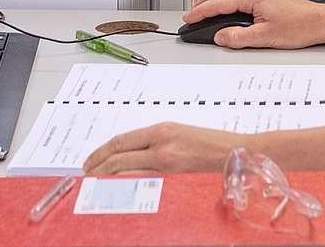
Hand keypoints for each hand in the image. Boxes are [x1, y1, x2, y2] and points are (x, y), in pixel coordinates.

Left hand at [84, 122, 245, 175]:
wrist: (238, 153)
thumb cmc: (212, 144)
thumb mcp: (180, 136)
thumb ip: (156, 143)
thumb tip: (130, 155)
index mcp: (162, 130)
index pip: (121, 141)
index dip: (100, 153)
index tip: (90, 161)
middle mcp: (162, 144)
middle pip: (118, 156)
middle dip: (97, 168)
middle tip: (86, 176)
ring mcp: (168, 163)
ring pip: (126, 172)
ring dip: (107, 180)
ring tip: (96, 186)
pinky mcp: (175, 178)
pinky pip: (143, 185)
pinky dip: (127, 189)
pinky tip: (119, 194)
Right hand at [184, 0, 324, 49]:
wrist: (319, 22)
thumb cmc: (300, 27)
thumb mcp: (265, 38)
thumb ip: (239, 38)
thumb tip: (221, 37)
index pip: (219, 3)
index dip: (201, 12)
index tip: (189, 19)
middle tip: (194, 13)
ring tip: (206, 11)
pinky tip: (227, 10)